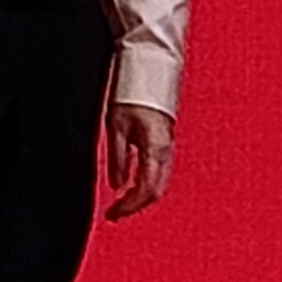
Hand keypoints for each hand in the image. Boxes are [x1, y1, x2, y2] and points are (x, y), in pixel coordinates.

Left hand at [104, 104, 174, 219]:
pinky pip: (159, 170)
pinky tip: (131, 184)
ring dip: (141, 196)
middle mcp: (166, 149)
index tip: (113, 215)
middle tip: (115, 214)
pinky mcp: (165, 139)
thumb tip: (117, 185)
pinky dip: (145, 183)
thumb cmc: (132, 93)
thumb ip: (118, 159)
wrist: (152, 67)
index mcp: (155, 148)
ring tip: (120, 203)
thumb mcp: (115, 127)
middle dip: (136, 206)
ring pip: (159, 181)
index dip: (130, 206)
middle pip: (157, 190)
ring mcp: (169, 145)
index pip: (147, 189)